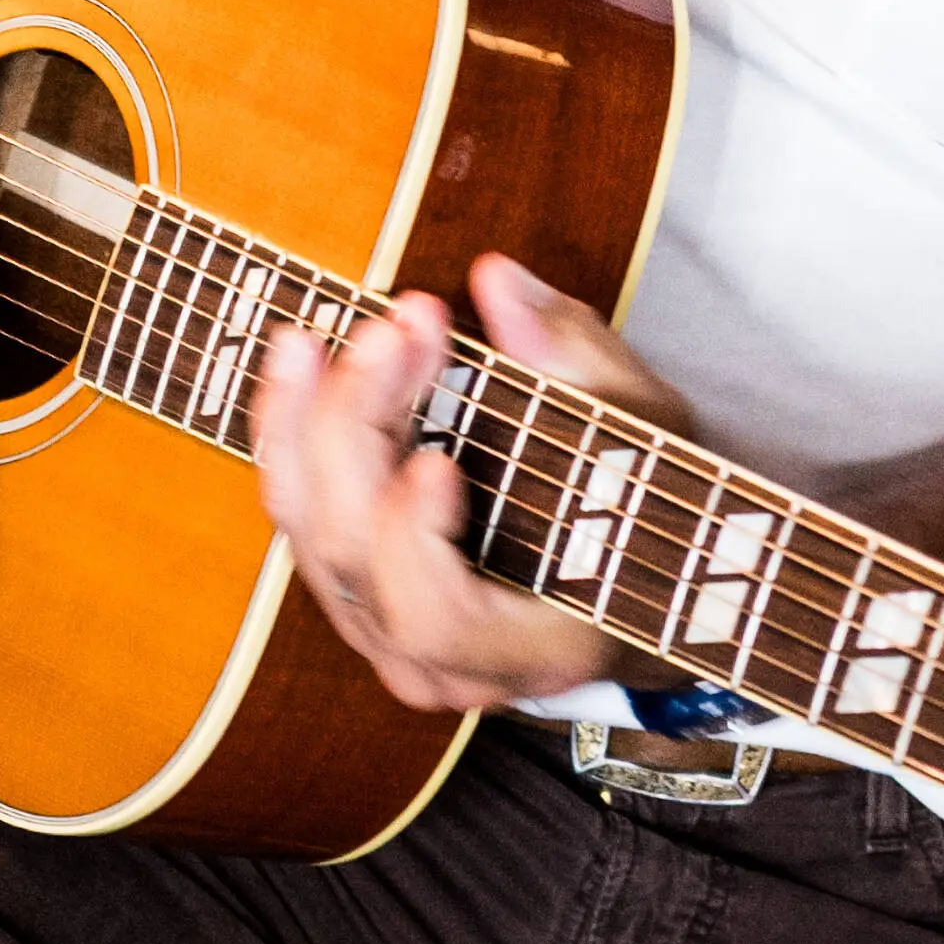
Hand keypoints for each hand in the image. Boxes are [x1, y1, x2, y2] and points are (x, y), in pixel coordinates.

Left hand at [247, 261, 632, 715]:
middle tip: (392, 332)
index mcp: (529, 646)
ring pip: (306, 534)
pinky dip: (291, 432)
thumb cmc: (651, 509)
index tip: (437, 460)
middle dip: (355, 430)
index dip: (414, 543)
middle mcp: (439, 660)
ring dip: (301, 421)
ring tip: (311, 336)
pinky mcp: (350, 582)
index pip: (437, 619)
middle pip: (352, 557)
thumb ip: (574, 360)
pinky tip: (301, 360)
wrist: (635, 573)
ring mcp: (382, 628)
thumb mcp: (645, 435)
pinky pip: (297, 515)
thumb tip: (497, 283)